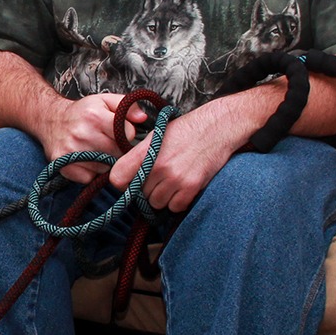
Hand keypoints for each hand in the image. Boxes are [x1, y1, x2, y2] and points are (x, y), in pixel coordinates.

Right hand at [38, 93, 146, 182]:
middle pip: (117, 154)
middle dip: (118, 151)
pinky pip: (89, 178)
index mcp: (95, 116)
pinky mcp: (65, 165)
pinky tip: (87, 161)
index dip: (127, 135)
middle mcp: (82, 134)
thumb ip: (126, 105)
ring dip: (105, 163)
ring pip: (105, 168)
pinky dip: (91, 173)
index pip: (127, 134)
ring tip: (98, 151)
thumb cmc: (82, 112)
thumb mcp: (104, 101)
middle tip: (110, 144)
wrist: (50, 120)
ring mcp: (72, 152)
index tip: (121, 134)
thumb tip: (143, 118)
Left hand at [110, 98, 242, 212]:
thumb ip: (140, 155)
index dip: (122, 184)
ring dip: (163, 197)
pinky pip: (175, 207)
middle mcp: (158, 166)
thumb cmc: (187, 130)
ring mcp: (175, 177)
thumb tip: (126, 175)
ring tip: (172, 181)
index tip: (130, 182)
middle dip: (148, 189)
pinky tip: (183, 187)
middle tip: (160, 178)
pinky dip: (178, 201)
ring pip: (157, 203)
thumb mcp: (157, 134)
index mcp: (145, 151)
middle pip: (140, 194)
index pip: (117, 178)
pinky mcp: (191, 186)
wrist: (217, 127)